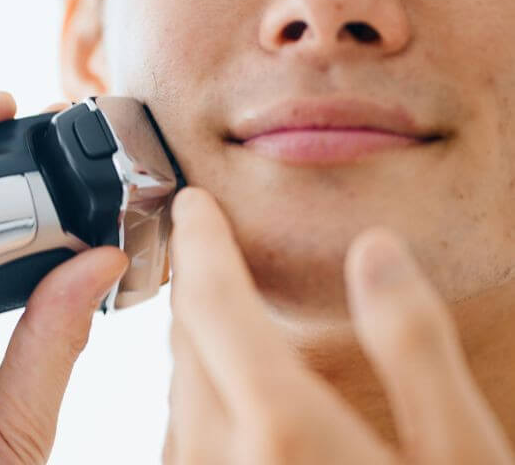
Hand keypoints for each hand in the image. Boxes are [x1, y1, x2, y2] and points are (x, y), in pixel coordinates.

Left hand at [162, 186, 514, 463]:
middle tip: (206, 243)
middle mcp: (221, 459)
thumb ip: (414, 346)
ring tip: (220, 304)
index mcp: (282, 428)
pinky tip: (237, 395)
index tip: (192, 204)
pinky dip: (204, 396)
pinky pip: (189, 441)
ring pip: (183, 392)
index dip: (202, 242)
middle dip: (198, 286)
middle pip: (189, 343)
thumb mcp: (461, 455)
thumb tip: (376, 252)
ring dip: (197, 341)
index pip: (214, 301)